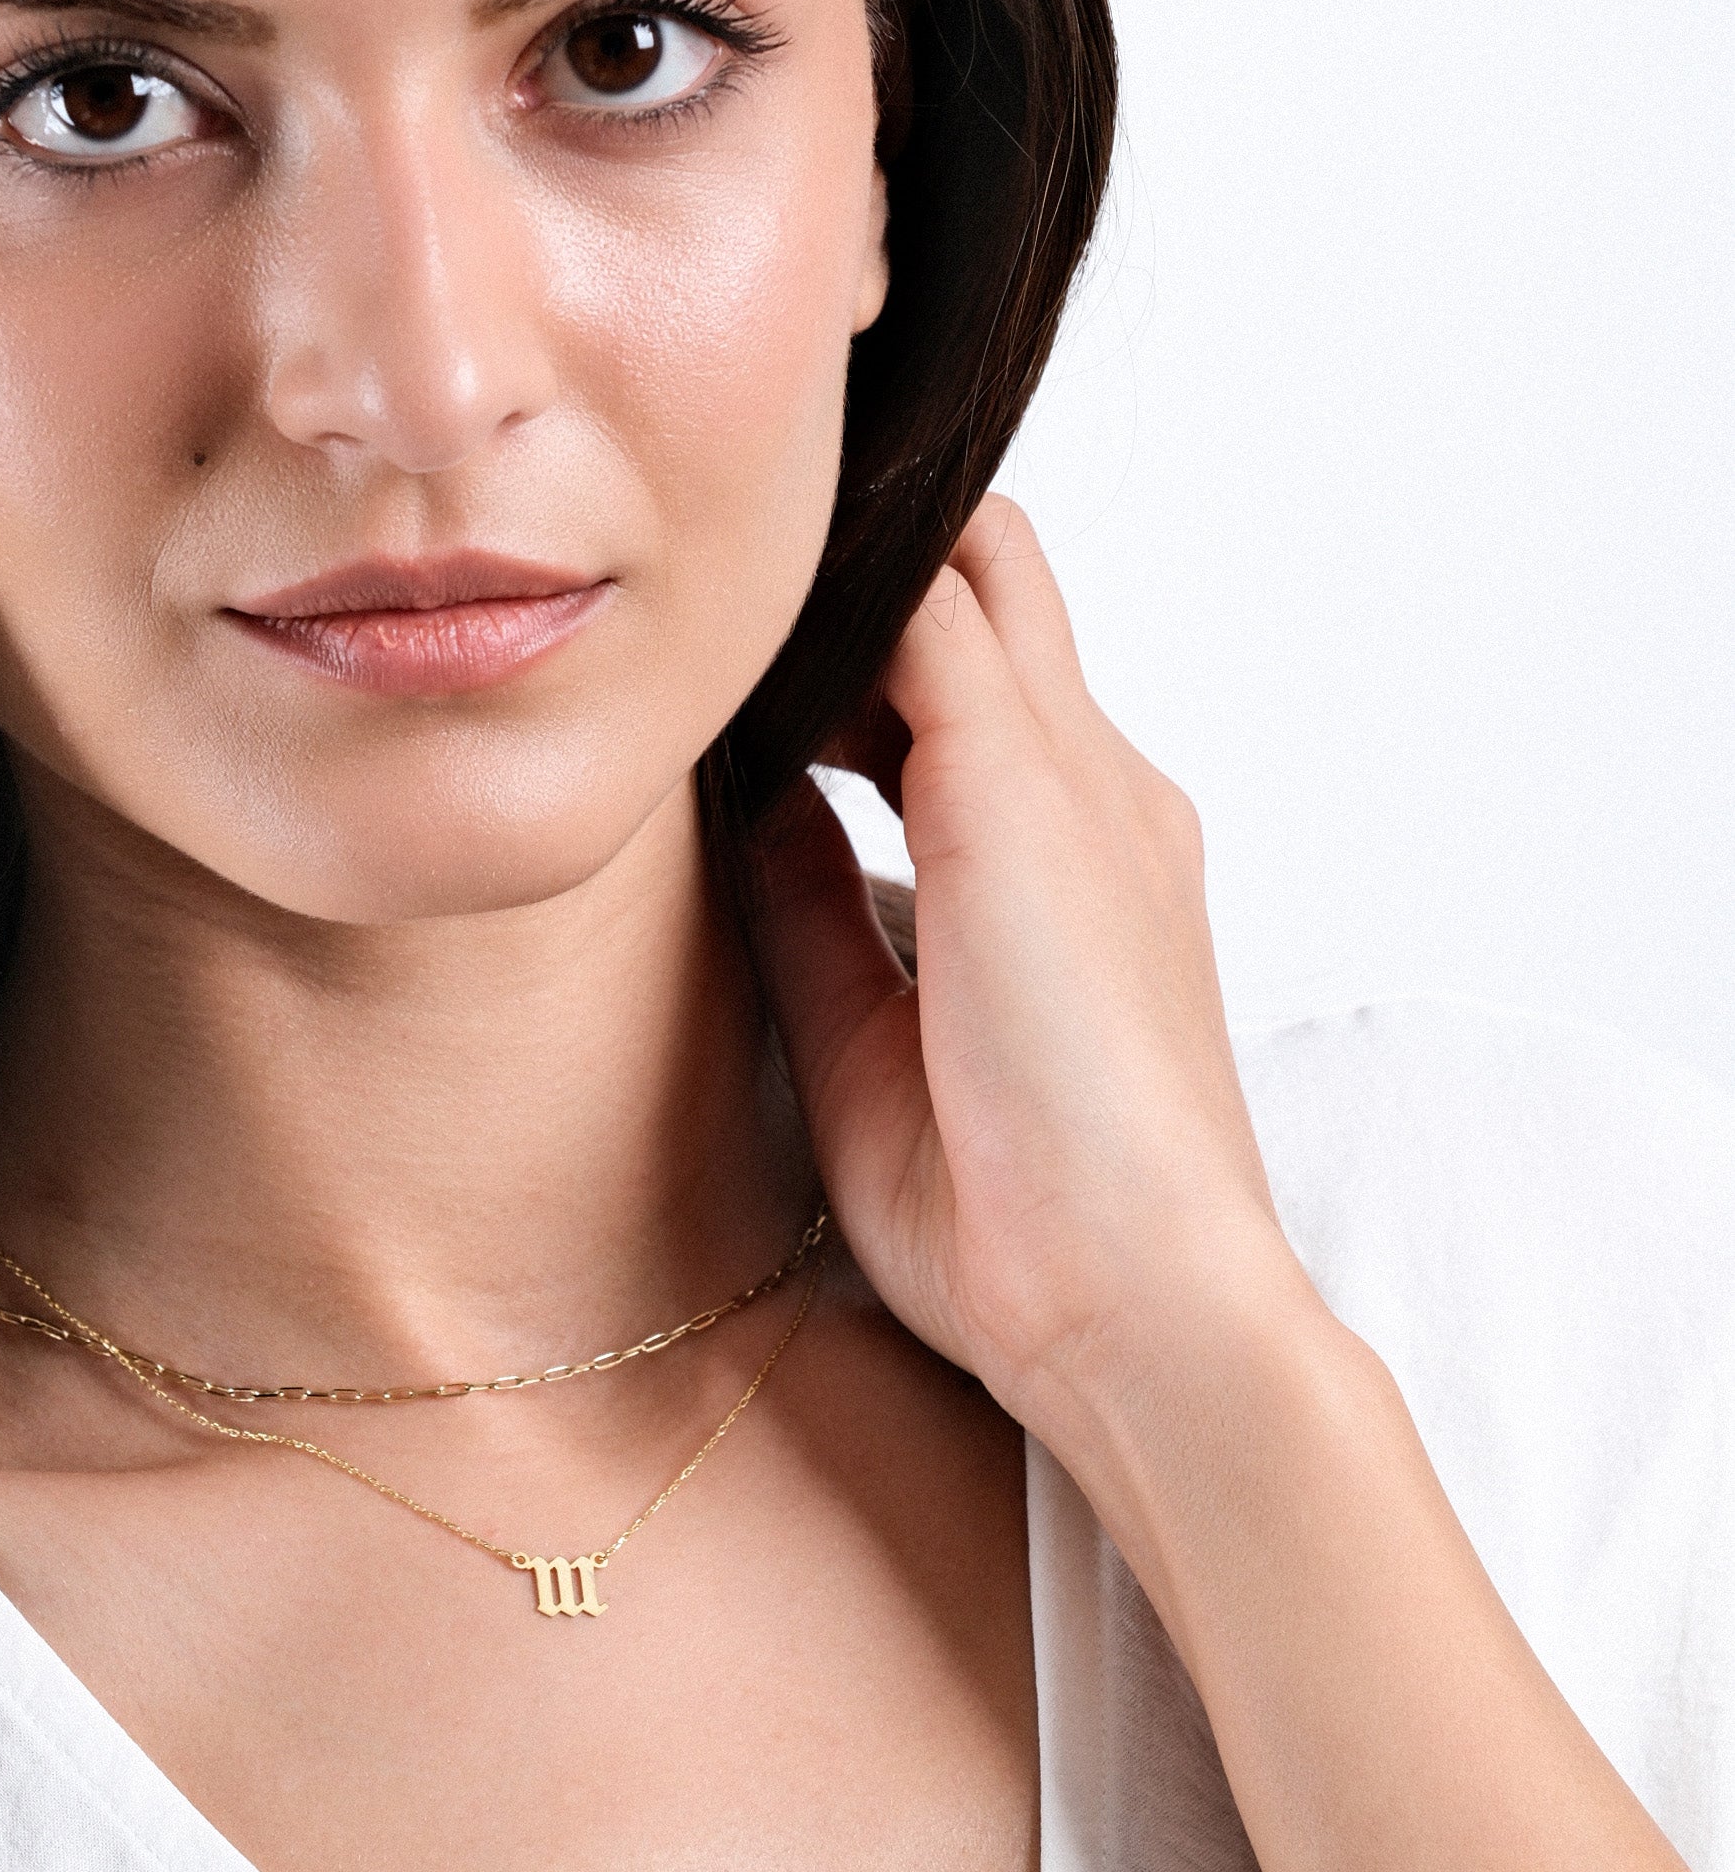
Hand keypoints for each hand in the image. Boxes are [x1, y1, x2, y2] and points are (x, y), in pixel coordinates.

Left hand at [755, 495, 1313, 1429]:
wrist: (1138, 1307)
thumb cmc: (1016, 1215)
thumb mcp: (868, 1026)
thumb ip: (816, 897)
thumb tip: (747, 795)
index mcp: (1082, 851)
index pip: (985, 664)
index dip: (861, 650)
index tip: (754, 700)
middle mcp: (1097, 787)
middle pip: (994, 574)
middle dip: (865, 583)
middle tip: (741, 666)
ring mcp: (1075, 775)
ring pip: (971, 564)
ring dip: (850, 592)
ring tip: (734, 662)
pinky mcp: (1025, 788)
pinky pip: (927, 613)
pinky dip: (834, 609)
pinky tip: (737, 662)